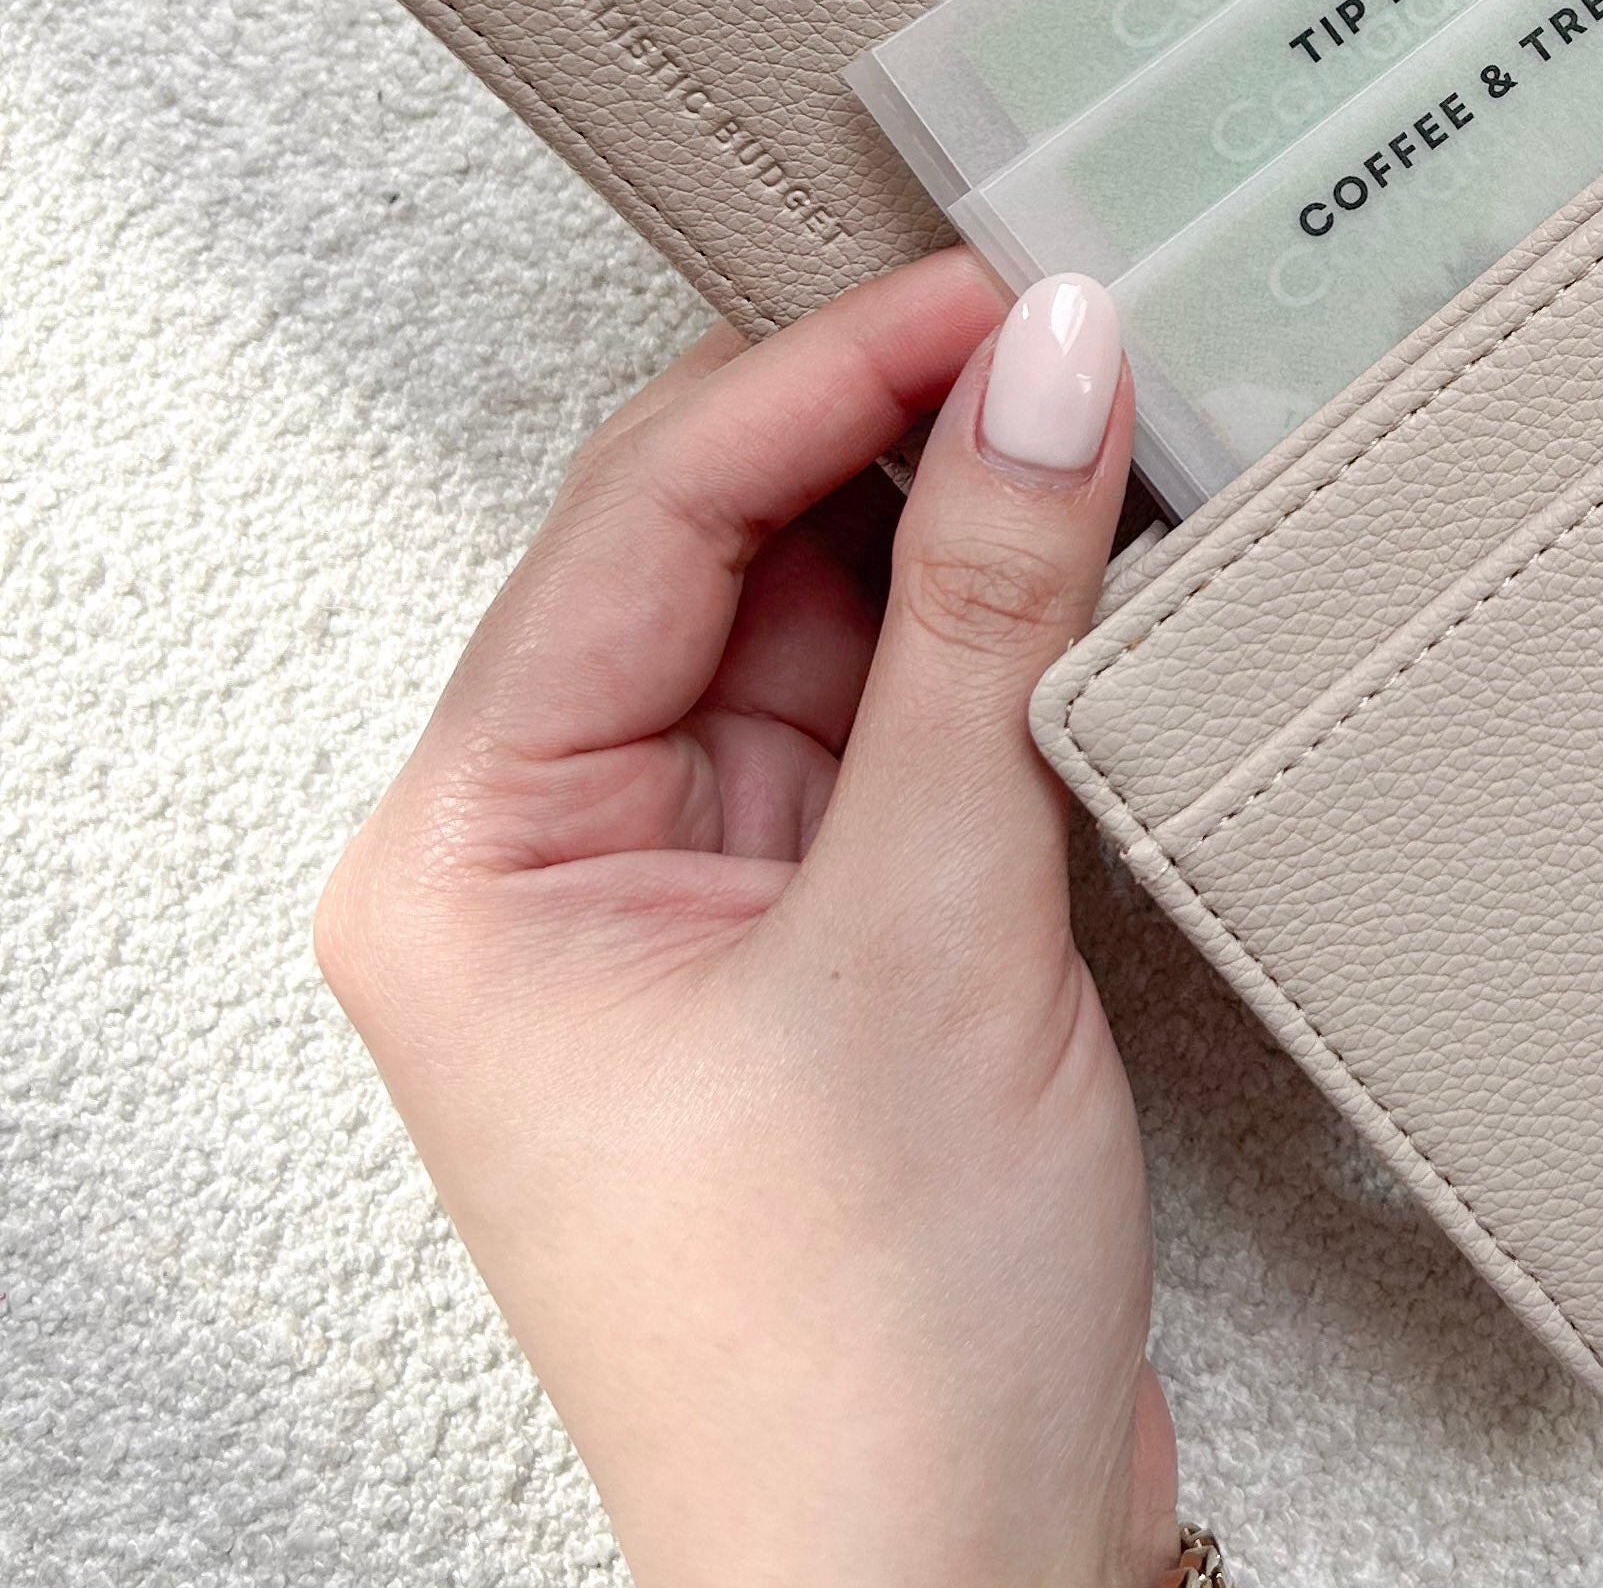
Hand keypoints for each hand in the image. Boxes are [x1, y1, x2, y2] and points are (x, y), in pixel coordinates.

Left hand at [315, 254, 1174, 1587]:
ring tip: (1101, 422)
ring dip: (957, 532)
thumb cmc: (856, 1342)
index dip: (826, 374)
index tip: (994, 287)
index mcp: (474, 853)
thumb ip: (988, 621)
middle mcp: (554, 855)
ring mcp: (690, 894)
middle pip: (724, 555)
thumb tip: (1043, 369)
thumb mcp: (931, 923)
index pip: (649, 518)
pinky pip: (895, 728)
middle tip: (1067, 329)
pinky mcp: (813, 934)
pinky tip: (1086, 571)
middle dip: (893, 435)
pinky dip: (992, 646)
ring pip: (824, 628)